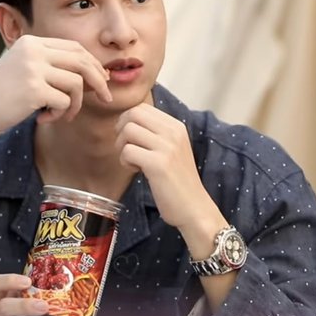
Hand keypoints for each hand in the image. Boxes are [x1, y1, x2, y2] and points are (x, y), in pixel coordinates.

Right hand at [0, 35, 111, 134]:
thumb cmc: (0, 94)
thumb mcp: (23, 69)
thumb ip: (51, 66)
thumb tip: (92, 72)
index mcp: (31, 41)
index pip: (74, 47)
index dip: (92, 64)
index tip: (102, 79)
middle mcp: (33, 50)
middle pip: (81, 61)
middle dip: (98, 81)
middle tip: (106, 98)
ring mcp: (33, 69)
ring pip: (76, 83)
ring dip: (75, 104)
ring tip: (60, 114)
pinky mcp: (34, 89)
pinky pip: (65, 102)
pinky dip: (60, 114)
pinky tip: (43, 118)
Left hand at [115, 104, 221, 231]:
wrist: (194, 208)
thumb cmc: (178, 181)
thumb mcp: (172, 149)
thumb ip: (155, 134)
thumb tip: (126, 122)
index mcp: (176, 126)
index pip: (141, 107)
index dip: (127, 122)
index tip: (131, 140)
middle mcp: (173, 132)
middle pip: (132, 114)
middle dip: (121, 131)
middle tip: (127, 149)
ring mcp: (167, 147)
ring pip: (128, 131)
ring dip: (122, 147)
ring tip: (133, 162)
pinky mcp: (158, 164)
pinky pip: (128, 151)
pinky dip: (125, 162)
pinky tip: (137, 171)